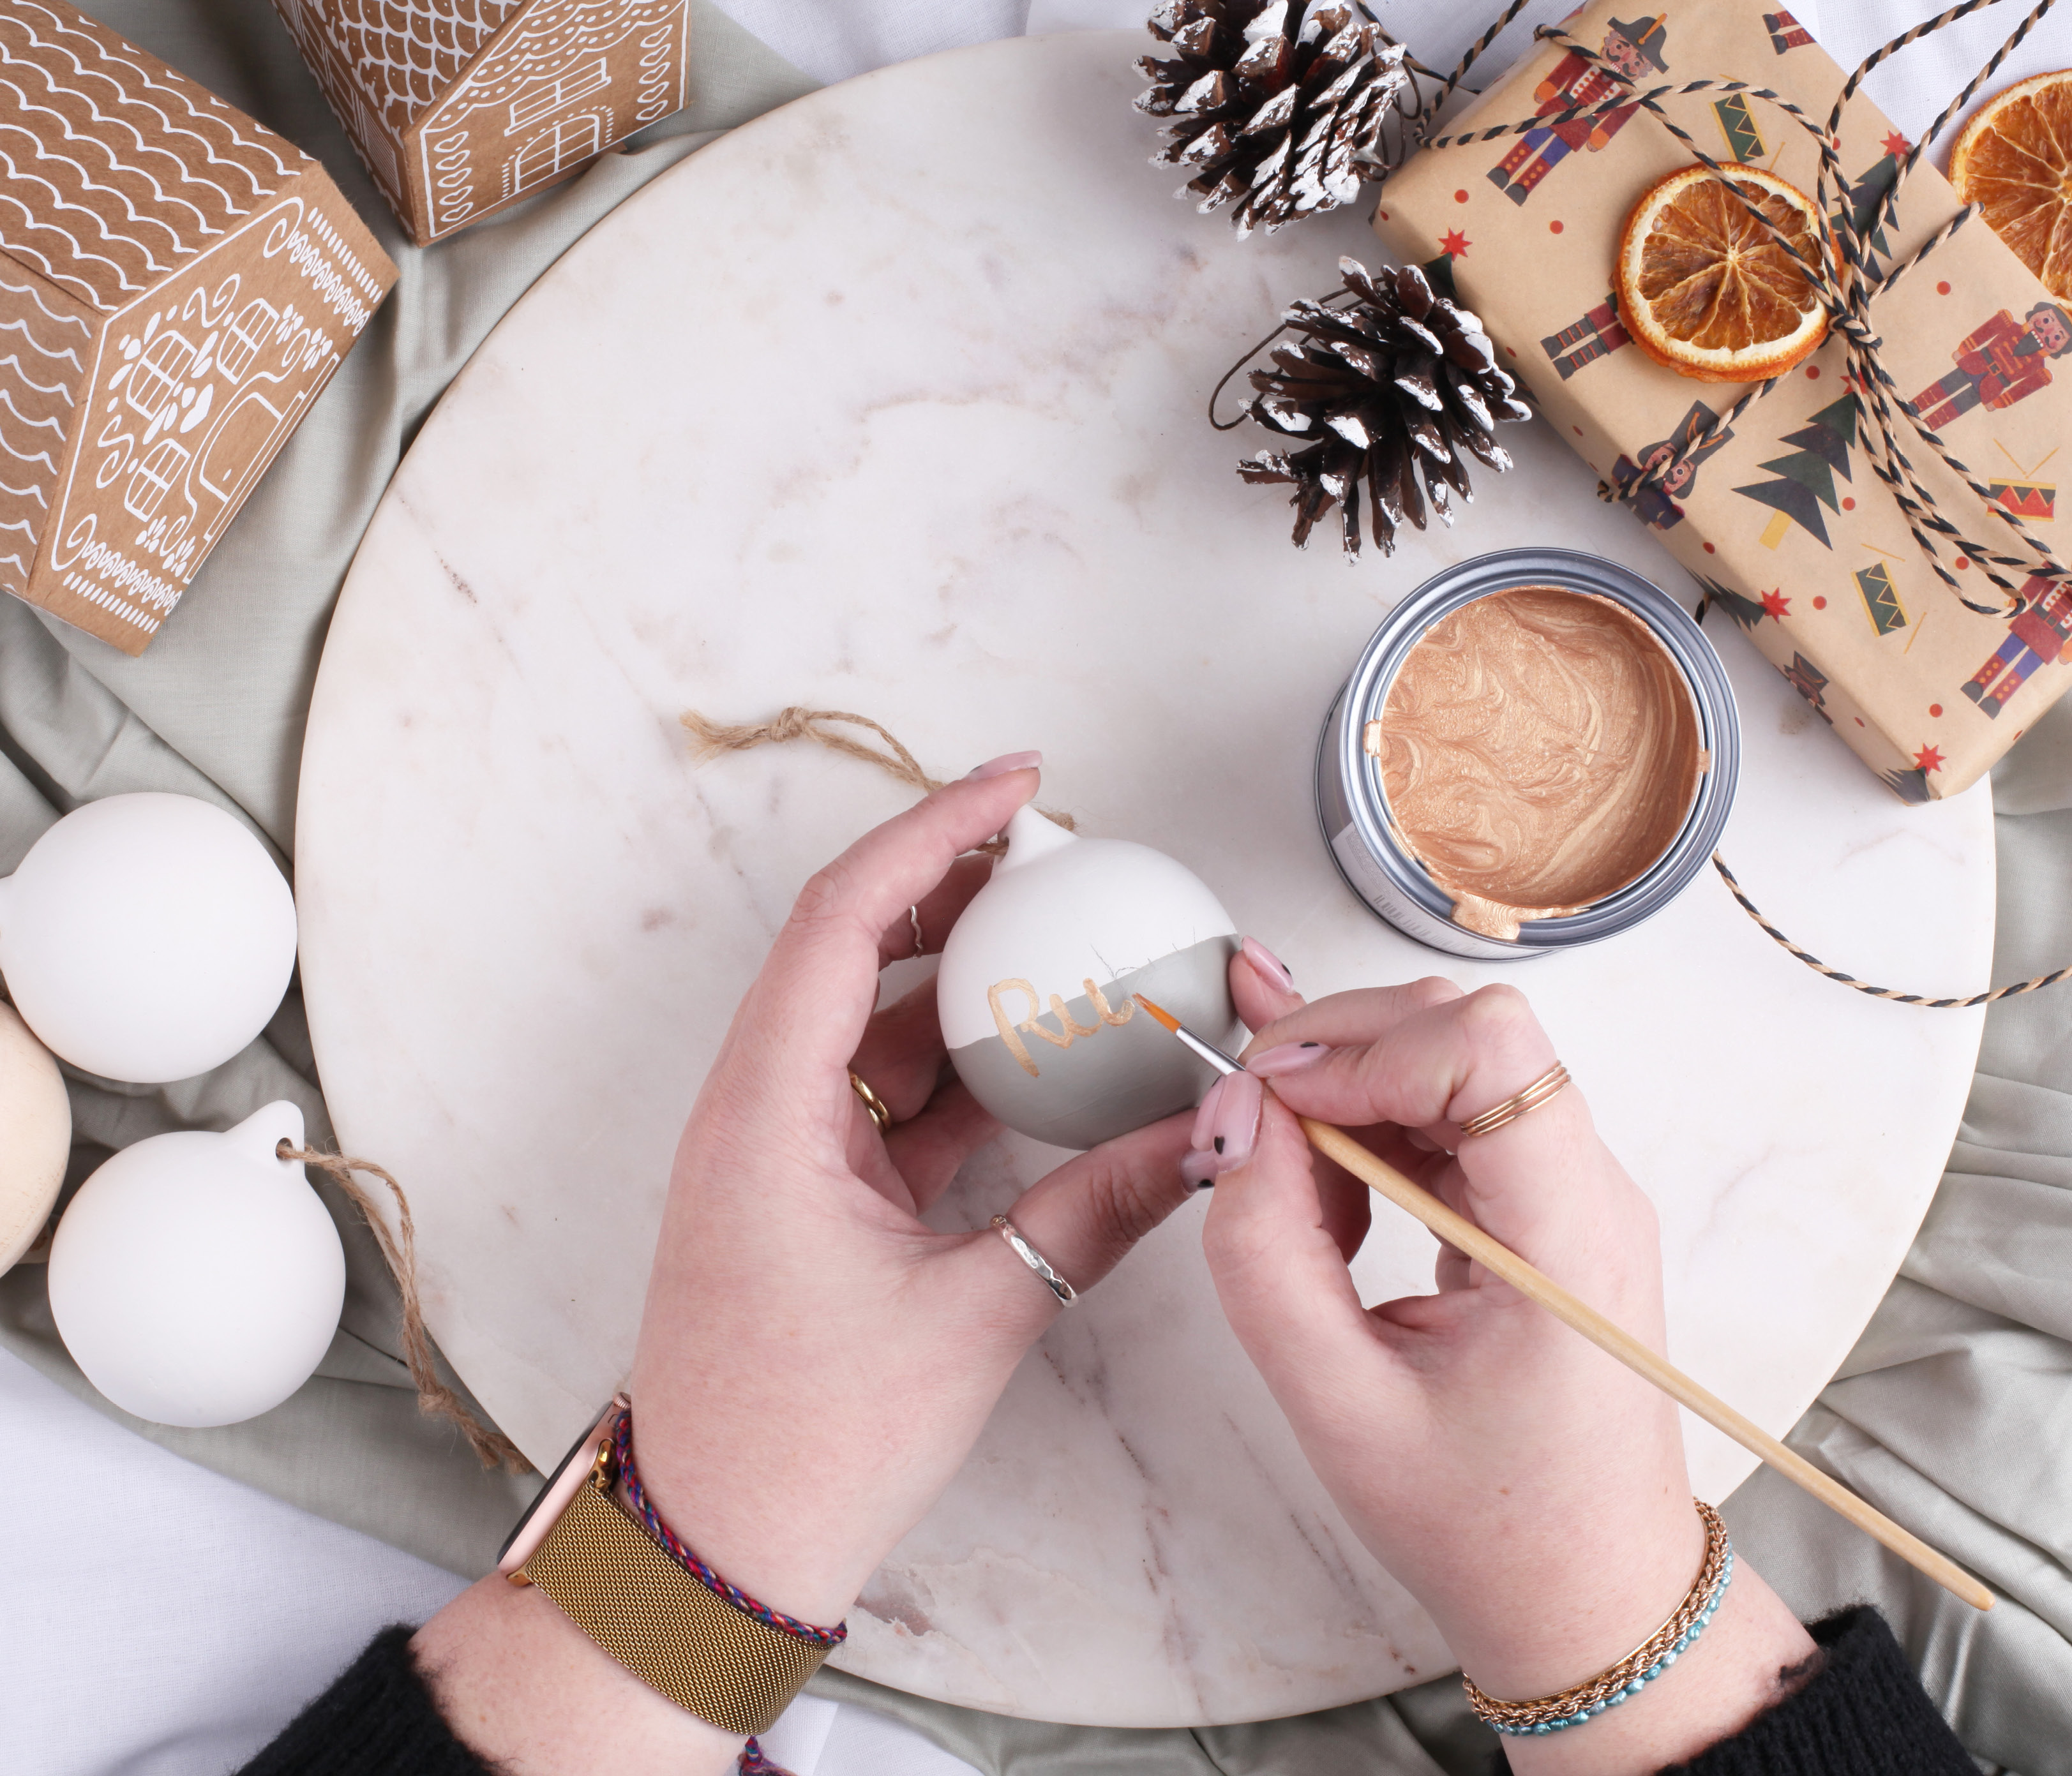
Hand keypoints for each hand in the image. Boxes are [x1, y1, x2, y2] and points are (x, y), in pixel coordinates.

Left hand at [416, 757, 1196, 1772]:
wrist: (715, 1547)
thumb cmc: (812, 1439)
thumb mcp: (976, 1314)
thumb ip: (1092, 1210)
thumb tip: (1200, 1136)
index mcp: (768, 1111)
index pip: (845, 921)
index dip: (932, 833)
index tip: (1020, 784)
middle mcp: (758, 1107)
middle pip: (850, 944)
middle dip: (949, 879)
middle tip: (1055, 843)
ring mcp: (779, 1147)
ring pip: (871, 1016)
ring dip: (958, 969)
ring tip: (1060, 930)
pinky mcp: (808, 1190)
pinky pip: (886, 1091)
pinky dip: (957, 1060)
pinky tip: (1039, 1048)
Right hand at [1195, 952, 1817, 1773]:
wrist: (1589, 1598)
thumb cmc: (1486, 1527)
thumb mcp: (1340, 1409)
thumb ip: (1266, 1256)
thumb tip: (1233, 1115)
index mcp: (1568, 1239)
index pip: (1490, 1047)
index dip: (1365, 1049)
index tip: (1273, 1106)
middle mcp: (1586, 1189)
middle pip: (1461, 1025)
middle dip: (1336, 1051)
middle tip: (1248, 1131)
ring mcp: (1566, 1189)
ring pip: (1445, 1056)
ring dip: (1344, 1092)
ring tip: (1285, 1189)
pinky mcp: (1535, 1203)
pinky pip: (1444, 1112)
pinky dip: (1365, 1129)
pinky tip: (1322, 1202)